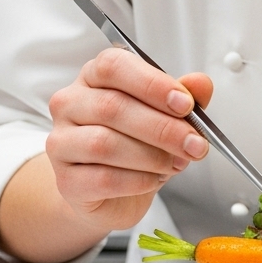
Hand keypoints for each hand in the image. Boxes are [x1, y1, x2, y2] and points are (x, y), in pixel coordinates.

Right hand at [45, 48, 213, 232]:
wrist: (110, 195)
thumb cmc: (136, 146)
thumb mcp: (166, 117)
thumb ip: (184, 98)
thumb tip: (200, 83)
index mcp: (94, 77)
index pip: (113, 66)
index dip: (152, 84)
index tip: (185, 104)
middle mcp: (70, 104)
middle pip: (112, 107)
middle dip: (162, 127)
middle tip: (194, 144)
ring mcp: (61, 142)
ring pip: (105, 143)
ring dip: (152, 156)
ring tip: (176, 163)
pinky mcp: (65, 181)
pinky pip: (103, 178)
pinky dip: (139, 180)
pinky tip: (154, 179)